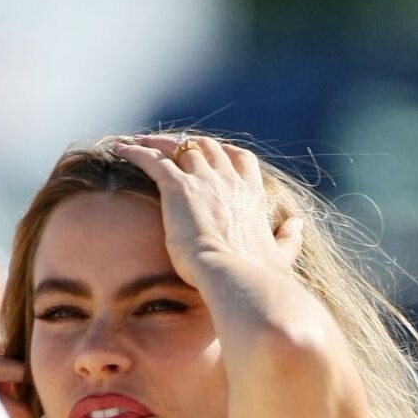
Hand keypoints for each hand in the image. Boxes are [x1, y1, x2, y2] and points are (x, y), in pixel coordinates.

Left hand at [111, 134, 304, 291]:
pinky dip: (135, 151)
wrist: (234, 276)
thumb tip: (297, 225)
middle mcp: (228, 179)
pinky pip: (152, 159)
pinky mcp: (178, 187)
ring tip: (139, 141)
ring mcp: (203, 180)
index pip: (239, 159)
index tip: (211, 153)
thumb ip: (289, 239)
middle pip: (207, 147)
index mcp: (250, 193)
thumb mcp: (278, 254)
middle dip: (189, 143)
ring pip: (179, 147)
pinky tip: (120, 149)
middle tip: (170, 146)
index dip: (223, 153)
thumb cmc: (255, 275)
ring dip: (158, 142)